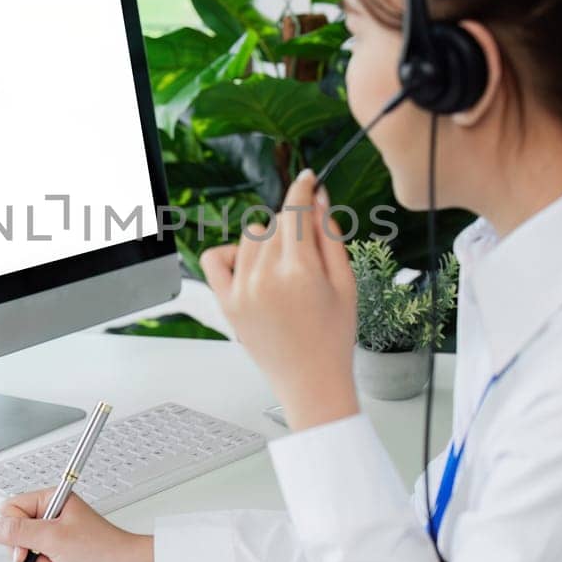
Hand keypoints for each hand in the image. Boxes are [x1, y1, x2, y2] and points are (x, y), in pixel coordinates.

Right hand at [0, 489, 155, 561]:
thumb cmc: (101, 548)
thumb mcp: (53, 538)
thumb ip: (17, 532)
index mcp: (50, 500)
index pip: (10, 509)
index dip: (12, 529)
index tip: (24, 544)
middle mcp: (50, 518)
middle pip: (13, 534)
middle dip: (25, 551)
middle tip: (44, 554)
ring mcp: (53, 539)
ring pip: (23, 554)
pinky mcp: (57, 557)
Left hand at [201, 169, 358, 430]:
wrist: (311, 382)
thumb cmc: (334, 337)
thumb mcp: (345, 283)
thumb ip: (331, 237)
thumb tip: (318, 199)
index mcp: (300, 271)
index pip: (296, 212)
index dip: (303, 189)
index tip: (308, 179)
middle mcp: (266, 277)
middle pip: (275, 223)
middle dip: (293, 225)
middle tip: (309, 249)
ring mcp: (242, 291)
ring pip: (249, 236)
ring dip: (268, 238)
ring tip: (286, 265)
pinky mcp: (226, 304)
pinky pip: (215, 258)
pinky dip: (230, 252)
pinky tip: (250, 264)